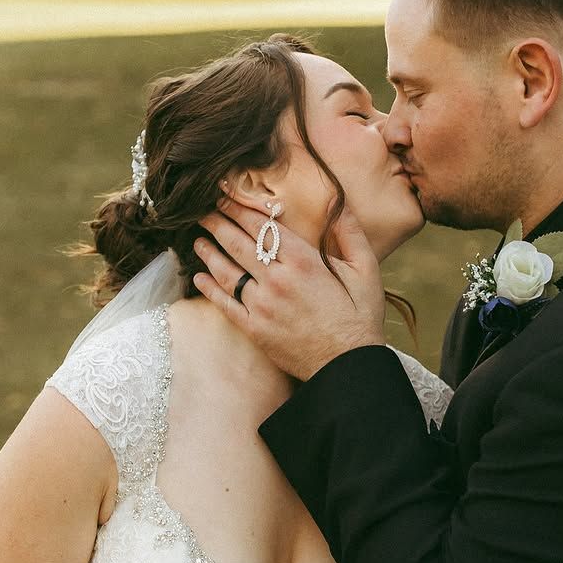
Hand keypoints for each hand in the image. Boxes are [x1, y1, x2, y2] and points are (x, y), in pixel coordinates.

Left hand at [192, 198, 385, 380]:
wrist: (347, 367)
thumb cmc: (359, 318)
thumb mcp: (365, 271)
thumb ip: (350, 233)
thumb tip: (339, 200)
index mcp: (303, 262)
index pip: (261, 227)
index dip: (238, 208)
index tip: (224, 196)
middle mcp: (277, 281)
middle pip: (237, 244)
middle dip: (217, 224)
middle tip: (202, 211)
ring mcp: (262, 306)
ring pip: (226, 272)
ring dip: (208, 252)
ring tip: (197, 240)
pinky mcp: (255, 329)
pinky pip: (225, 304)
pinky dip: (209, 289)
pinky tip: (199, 277)